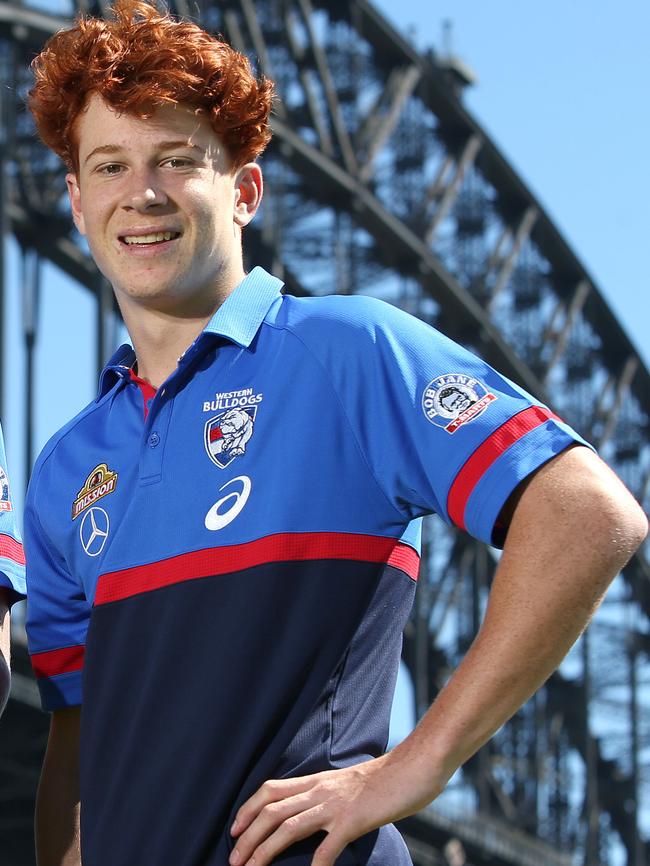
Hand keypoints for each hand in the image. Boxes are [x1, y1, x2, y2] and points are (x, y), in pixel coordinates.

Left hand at [229, 755, 433, 865]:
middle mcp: (320, 790)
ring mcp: (336, 805)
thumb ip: (328, 796)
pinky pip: (328, 847)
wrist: (414, 767)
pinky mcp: (354, 820)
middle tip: (233, 860)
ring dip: (265, 851)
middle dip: (248, 837)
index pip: (271, 790)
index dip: (248, 809)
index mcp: (317, 780)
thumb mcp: (347, 783)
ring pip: (288, 827)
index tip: (235, 829)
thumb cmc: (385, 779)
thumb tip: (311, 813)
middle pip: (272, 811)